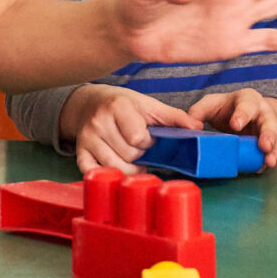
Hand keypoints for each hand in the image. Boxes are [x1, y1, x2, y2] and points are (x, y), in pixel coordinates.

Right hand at [61, 85, 202, 174]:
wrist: (91, 102)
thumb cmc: (125, 105)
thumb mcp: (149, 105)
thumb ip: (174, 117)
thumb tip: (197, 128)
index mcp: (118, 107)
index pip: (138, 137)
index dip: (148, 142)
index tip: (148, 137)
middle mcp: (99, 122)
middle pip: (128, 155)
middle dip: (140, 155)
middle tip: (139, 147)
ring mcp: (87, 138)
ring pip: (114, 167)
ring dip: (128, 168)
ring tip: (132, 158)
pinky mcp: (79, 151)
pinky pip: (92, 172)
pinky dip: (106, 175)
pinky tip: (115, 168)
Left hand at [188, 88, 276, 166]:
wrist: (244, 115)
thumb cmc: (226, 108)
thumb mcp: (211, 104)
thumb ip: (198, 112)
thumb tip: (191, 127)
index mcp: (248, 100)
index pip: (247, 105)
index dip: (242, 115)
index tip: (235, 125)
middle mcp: (263, 114)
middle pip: (269, 123)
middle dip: (268, 134)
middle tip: (264, 146)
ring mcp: (269, 131)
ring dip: (274, 151)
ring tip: (269, 162)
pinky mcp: (270, 145)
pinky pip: (273, 154)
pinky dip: (267, 162)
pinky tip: (262, 168)